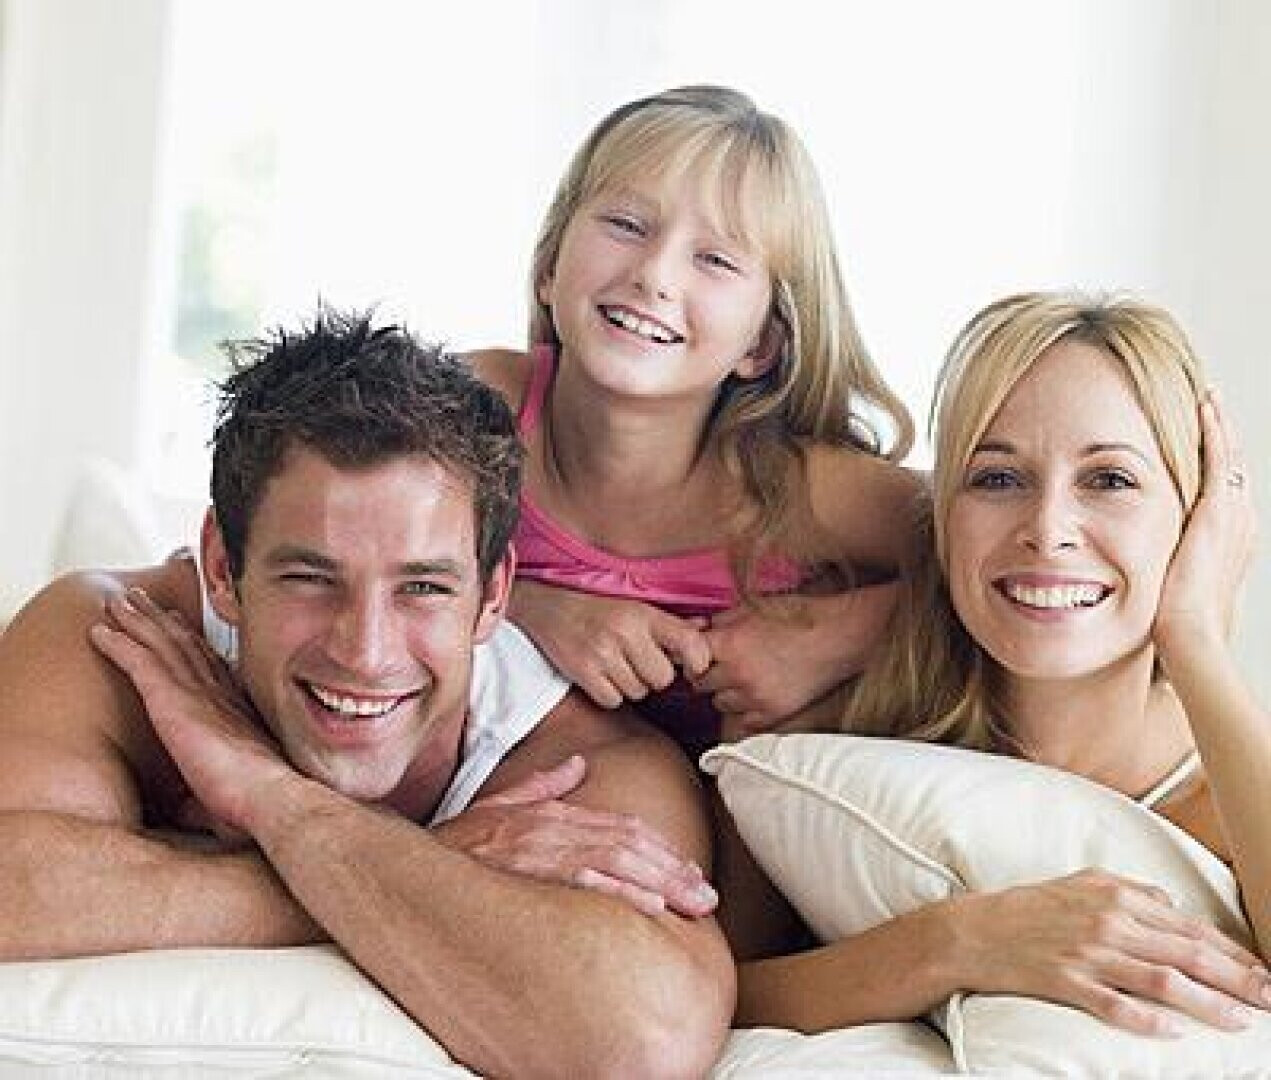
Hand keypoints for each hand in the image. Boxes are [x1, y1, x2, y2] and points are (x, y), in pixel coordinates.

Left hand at [89, 587, 292, 834]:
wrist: (268, 794)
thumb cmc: (258, 801)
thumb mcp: (230, 792)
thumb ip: (205, 792)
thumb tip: (184, 811)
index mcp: (233, 709)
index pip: (210, 666)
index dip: (194, 642)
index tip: (182, 624)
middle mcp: (217, 693)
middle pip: (186, 645)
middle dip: (163, 620)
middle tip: (145, 599)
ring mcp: (196, 694)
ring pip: (161, 645)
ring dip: (138, 620)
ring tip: (118, 601)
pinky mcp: (174, 702)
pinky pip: (139, 662)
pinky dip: (119, 643)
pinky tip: (99, 630)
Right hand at [434, 754, 716, 918]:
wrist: (406, 862)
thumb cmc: (455, 843)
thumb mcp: (498, 803)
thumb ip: (540, 785)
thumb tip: (576, 767)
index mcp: (550, 814)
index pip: (618, 829)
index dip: (659, 849)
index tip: (688, 871)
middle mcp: (550, 826)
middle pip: (627, 844)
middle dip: (672, 870)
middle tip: (706, 896)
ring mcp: (538, 850)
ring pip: (613, 859)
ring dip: (659, 881)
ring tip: (691, 903)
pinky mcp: (524, 872)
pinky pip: (580, 880)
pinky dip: (617, 890)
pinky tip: (647, 905)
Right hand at [509, 582, 710, 709]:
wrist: (545, 604)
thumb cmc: (596, 605)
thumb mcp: (635, 604)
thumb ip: (670, 621)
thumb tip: (705, 629)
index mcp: (643, 613)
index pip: (689, 642)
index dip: (698, 660)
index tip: (693, 666)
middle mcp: (625, 633)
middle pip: (663, 678)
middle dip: (654, 674)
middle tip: (638, 661)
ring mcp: (602, 654)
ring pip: (638, 692)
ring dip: (631, 684)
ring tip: (616, 664)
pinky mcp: (582, 672)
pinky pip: (613, 700)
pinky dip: (610, 693)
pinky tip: (602, 675)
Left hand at [693, 586, 894, 734]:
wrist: (838, 636)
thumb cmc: (799, 616)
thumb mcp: (754, 608)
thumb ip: (721, 621)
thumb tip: (698, 631)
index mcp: (731, 643)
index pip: (689, 658)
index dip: (693, 655)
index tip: (700, 655)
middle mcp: (738, 673)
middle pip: (699, 684)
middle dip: (707, 674)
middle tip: (721, 667)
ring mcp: (755, 696)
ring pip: (719, 704)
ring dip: (725, 694)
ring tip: (743, 681)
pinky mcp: (773, 713)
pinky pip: (742, 724)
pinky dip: (744, 713)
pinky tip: (755, 698)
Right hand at [949, 870, 1270, 1034]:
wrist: (972, 930)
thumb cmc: (1029, 908)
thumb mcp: (1081, 883)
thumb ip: (1130, 891)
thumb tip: (1171, 906)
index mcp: (1115, 895)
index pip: (1188, 927)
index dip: (1233, 952)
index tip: (1264, 972)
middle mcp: (1107, 922)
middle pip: (1186, 953)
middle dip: (1237, 979)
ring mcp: (1087, 953)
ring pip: (1162, 981)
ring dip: (1208, 1003)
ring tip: (1241, 1022)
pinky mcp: (1066, 981)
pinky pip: (1114, 1006)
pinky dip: (1147, 1021)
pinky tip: (1174, 1034)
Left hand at [1156, 390, 1256, 662]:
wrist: (1188, 634)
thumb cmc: (1173, 622)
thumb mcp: (1168, 584)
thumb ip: (1157, 566)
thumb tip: (1122, 570)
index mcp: (1229, 540)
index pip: (1223, 491)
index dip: (1215, 465)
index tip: (1202, 440)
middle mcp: (1239, 524)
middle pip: (1233, 468)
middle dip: (1222, 437)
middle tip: (1212, 406)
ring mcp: (1232, 516)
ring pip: (1230, 458)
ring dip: (1220, 427)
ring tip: (1211, 399)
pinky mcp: (1217, 512)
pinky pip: (1219, 461)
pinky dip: (1215, 433)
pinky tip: (1207, 408)